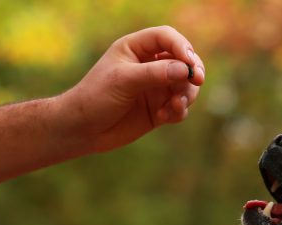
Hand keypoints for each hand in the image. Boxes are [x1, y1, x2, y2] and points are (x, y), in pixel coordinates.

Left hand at [60, 26, 205, 152]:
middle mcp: (149, 65)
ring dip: (186, 95)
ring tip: (174, 106)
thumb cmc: (97, 97)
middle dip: (192, 71)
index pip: (167, 38)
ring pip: (186, 86)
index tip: (190, 64)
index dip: (182, 47)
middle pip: (183, 61)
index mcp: (136, 49)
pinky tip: (162, 117)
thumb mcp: (125, 80)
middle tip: (197, 81)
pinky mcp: (160, 109)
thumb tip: (186, 70)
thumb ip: (156, 73)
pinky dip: (177, 111)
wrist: (84, 129)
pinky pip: (180, 107)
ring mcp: (156, 88)